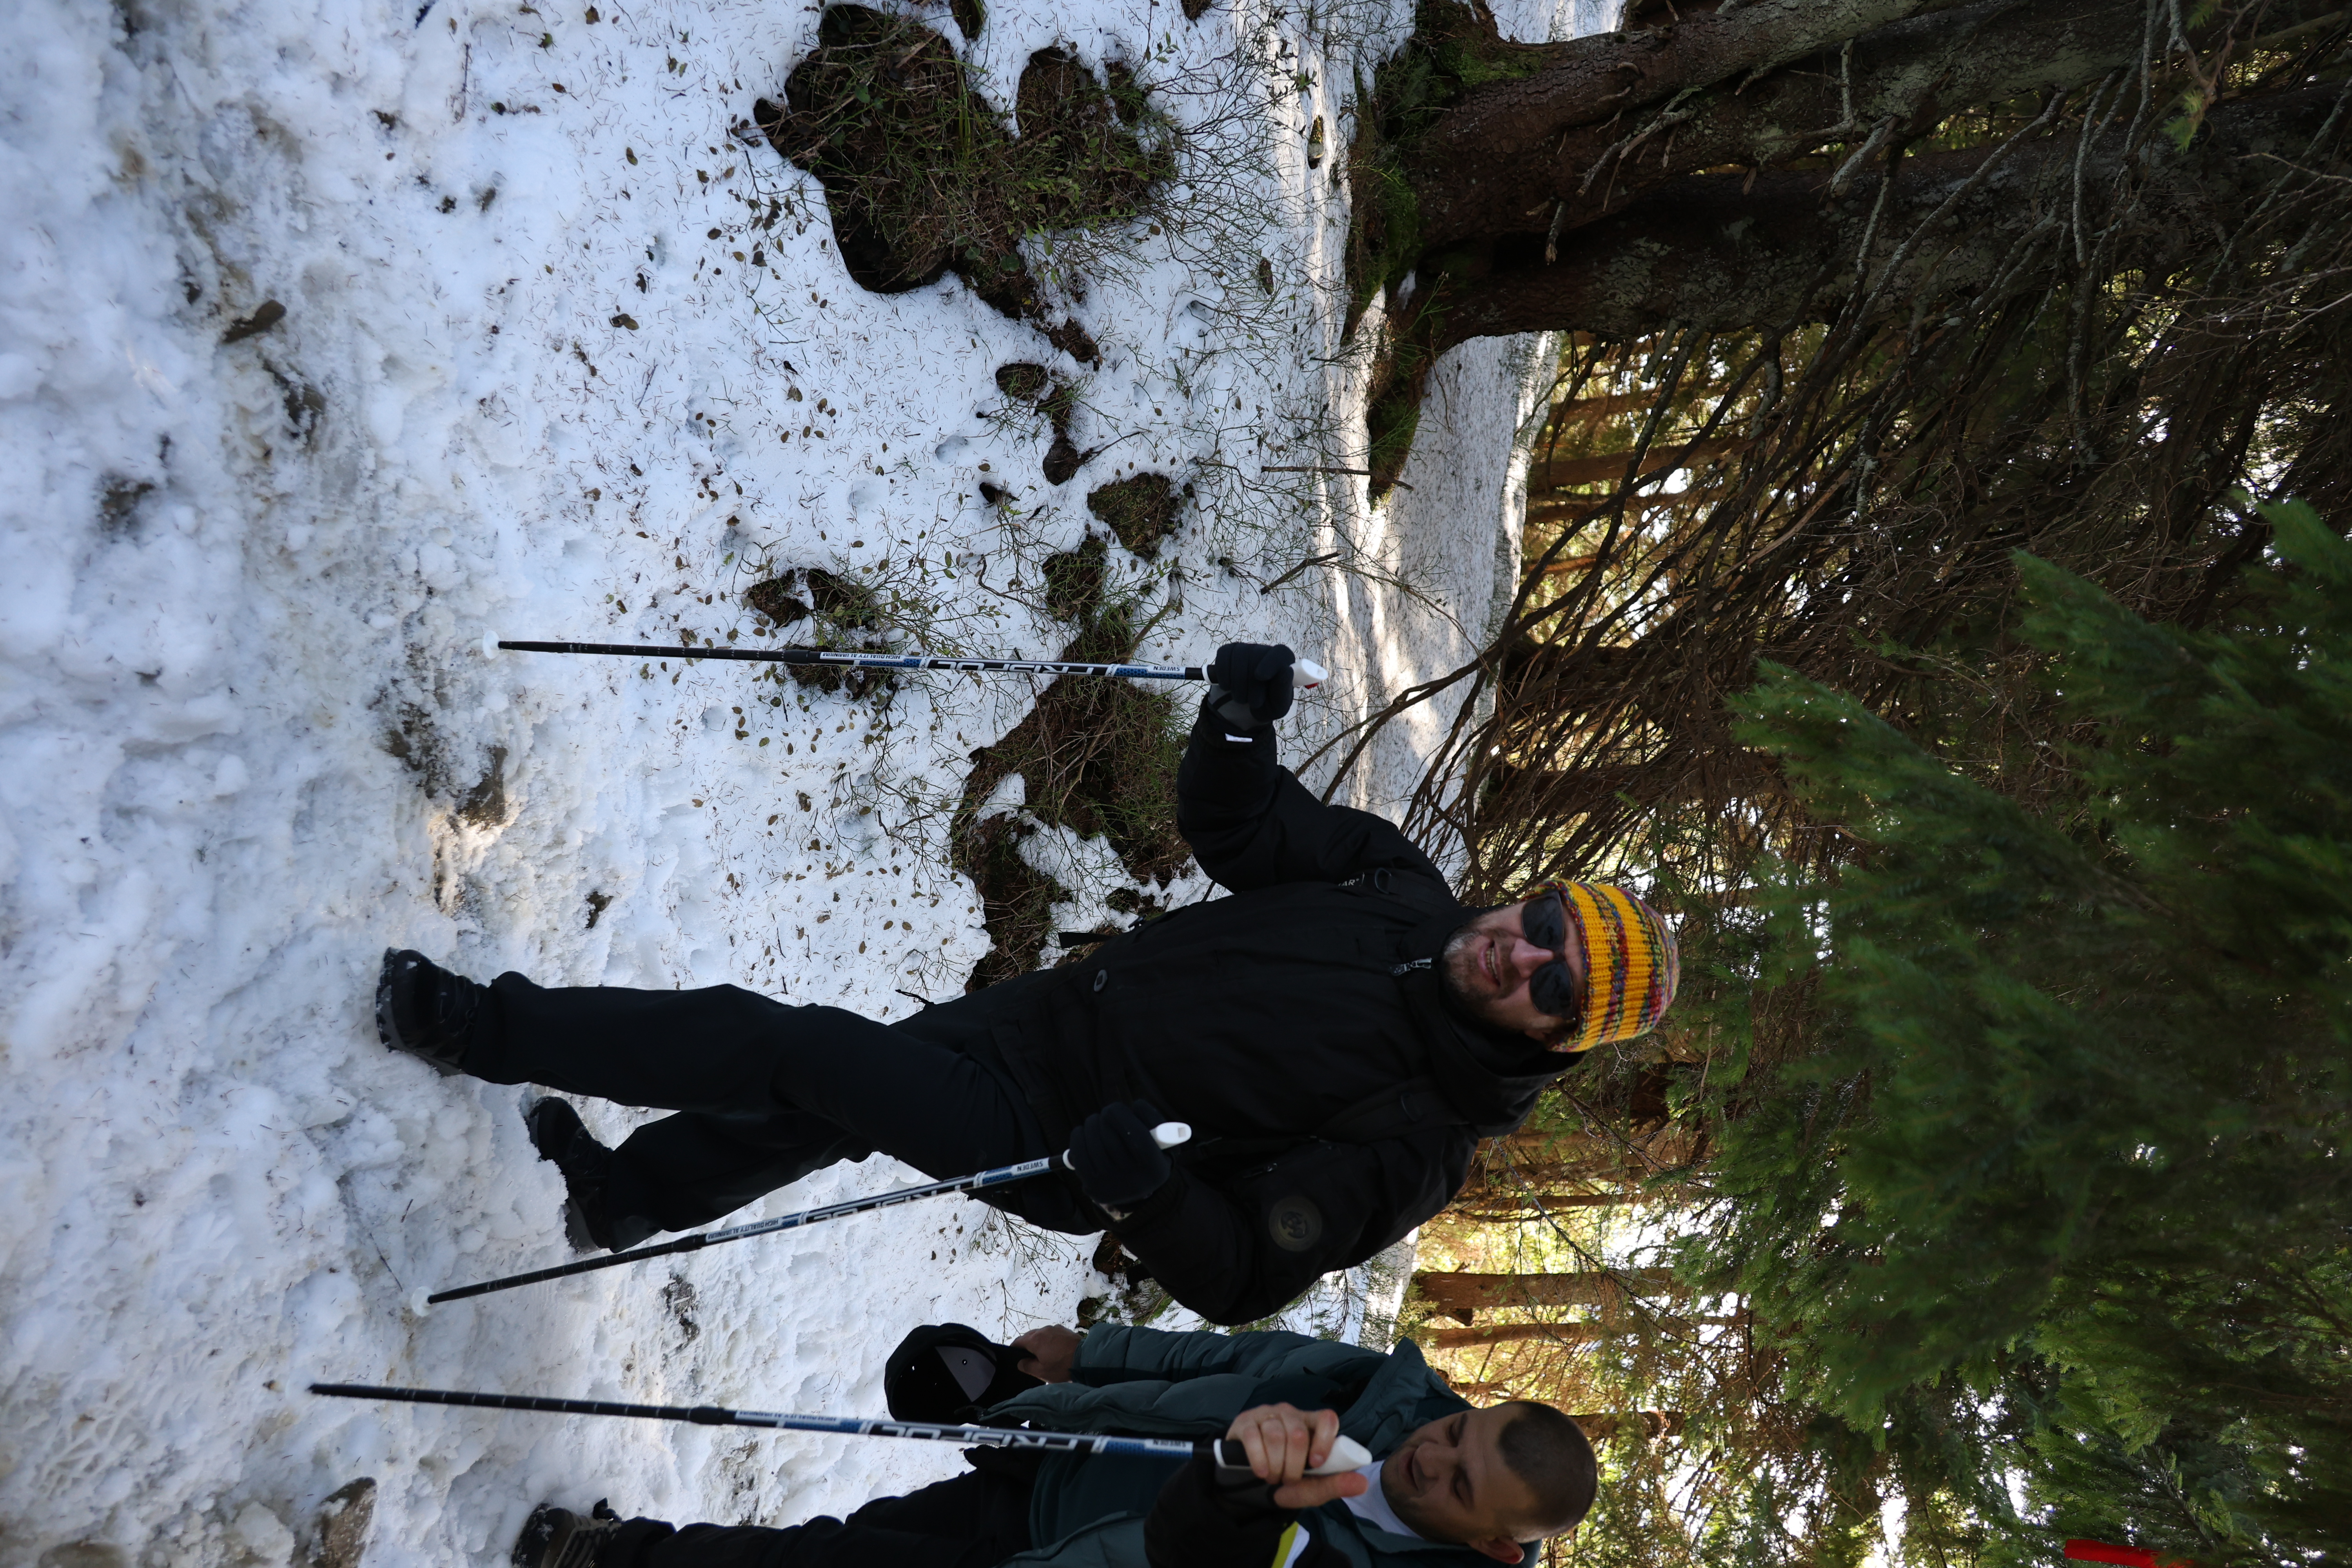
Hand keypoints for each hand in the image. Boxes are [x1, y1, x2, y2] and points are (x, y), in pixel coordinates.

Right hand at [1012, 1325, 1080, 1382]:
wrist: (1086, 1358)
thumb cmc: (1061, 1366)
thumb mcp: (1041, 1372)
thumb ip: (1027, 1366)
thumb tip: (1020, 1362)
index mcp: (1034, 1339)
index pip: (1018, 1341)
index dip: (1014, 1349)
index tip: (1014, 1357)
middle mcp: (1043, 1330)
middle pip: (1029, 1336)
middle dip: (1027, 1346)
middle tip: (1029, 1358)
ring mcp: (1055, 1328)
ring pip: (1042, 1334)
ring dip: (1039, 1343)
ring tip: (1043, 1354)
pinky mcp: (1065, 1329)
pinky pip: (1052, 1334)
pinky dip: (1050, 1340)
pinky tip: (1055, 1349)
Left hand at [1066, 1101, 1172, 1211]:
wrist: (1137, 1190)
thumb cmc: (1149, 1155)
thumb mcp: (1163, 1138)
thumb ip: (1153, 1118)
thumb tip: (1135, 1105)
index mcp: (1155, 1168)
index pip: (1135, 1134)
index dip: (1120, 1115)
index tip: (1115, 1108)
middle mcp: (1133, 1181)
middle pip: (1109, 1137)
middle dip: (1104, 1118)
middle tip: (1106, 1115)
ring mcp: (1111, 1186)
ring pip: (1092, 1142)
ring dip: (1091, 1125)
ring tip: (1096, 1123)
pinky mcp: (1092, 1187)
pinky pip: (1078, 1155)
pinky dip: (1078, 1138)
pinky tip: (1083, 1132)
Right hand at [1207, 642, 1295, 727]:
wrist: (1247, 708)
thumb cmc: (1267, 704)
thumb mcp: (1278, 705)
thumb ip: (1283, 690)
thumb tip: (1286, 669)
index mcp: (1283, 661)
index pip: (1279, 653)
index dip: (1270, 663)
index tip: (1260, 677)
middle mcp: (1264, 651)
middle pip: (1255, 658)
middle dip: (1251, 686)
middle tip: (1254, 703)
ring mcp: (1245, 649)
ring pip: (1237, 659)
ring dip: (1237, 685)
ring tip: (1242, 698)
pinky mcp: (1228, 651)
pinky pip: (1223, 658)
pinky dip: (1223, 676)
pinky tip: (1228, 686)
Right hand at [1227, 1403, 1369, 1510]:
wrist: (1249, 1482)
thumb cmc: (1286, 1480)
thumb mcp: (1311, 1488)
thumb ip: (1335, 1485)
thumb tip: (1363, 1483)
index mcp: (1311, 1425)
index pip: (1326, 1418)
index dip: (1324, 1440)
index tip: (1317, 1463)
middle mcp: (1290, 1414)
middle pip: (1298, 1433)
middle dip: (1294, 1466)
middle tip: (1289, 1480)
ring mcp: (1267, 1414)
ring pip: (1275, 1434)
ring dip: (1275, 1465)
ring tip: (1274, 1478)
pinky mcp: (1245, 1421)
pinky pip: (1253, 1436)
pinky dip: (1258, 1459)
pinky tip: (1261, 1472)